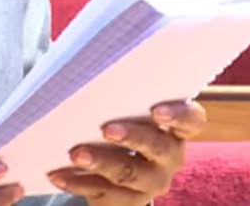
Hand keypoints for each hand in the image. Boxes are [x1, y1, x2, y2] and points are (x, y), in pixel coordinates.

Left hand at [47, 100, 206, 204]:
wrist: (117, 175)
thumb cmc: (120, 123)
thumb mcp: (125, 108)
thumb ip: (118, 89)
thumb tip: (80, 57)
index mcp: (175, 128)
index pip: (192, 119)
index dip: (178, 115)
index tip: (156, 110)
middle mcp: (170, 157)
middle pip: (158, 147)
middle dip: (132, 137)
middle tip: (106, 128)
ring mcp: (151, 182)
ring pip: (129, 173)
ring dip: (101, 162)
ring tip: (75, 153)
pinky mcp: (127, 201)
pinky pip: (103, 194)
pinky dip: (78, 182)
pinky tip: (57, 174)